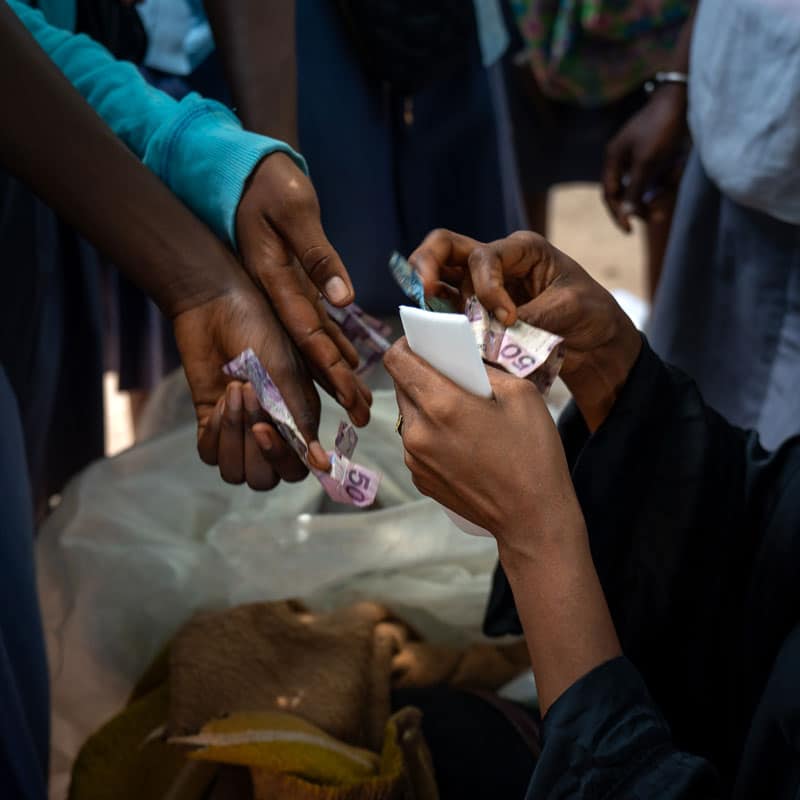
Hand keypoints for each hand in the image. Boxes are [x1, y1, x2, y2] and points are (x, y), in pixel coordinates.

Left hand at [173, 278, 335, 487]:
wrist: (217, 305)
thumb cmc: (261, 331)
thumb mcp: (286, 377)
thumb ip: (301, 422)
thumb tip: (321, 465)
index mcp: (297, 421)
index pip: (295, 470)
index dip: (280, 459)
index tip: (266, 428)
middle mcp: (270, 431)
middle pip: (264, 478)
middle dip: (253, 447)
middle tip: (251, 396)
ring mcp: (239, 429)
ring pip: (234, 471)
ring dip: (232, 435)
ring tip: (235, 390)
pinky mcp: (211, 421)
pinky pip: (209, 454)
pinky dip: (214, 430)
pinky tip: (220, 396)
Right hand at [236, 153, 370, 426]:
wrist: (243, 174)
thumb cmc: (268, 184)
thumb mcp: (294, 210)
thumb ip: (317, 255)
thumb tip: (344, 298)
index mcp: (273, 281)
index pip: (307, 332)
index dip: (329, 366)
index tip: (349, 396)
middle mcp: (276, 296)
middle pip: (310, 348)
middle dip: (336, 382)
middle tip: (360, 414)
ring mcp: (282, 294)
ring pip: (313, 341)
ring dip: (335, 370)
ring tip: (358, 400)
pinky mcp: (289, 286)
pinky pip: (313, 322)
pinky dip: (332, 343)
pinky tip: (350, 361)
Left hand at [384, 339, 585, 553]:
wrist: (532, 519)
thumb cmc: (533, 455)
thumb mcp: (521, 394)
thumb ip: (485, 369)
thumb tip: (464, 360)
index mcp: (440, 405)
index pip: (396, 360)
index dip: (407, 345)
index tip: (424, 344)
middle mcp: (417, 432)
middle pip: (401, 386)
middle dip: (422, 375)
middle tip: (452, 377)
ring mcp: (414, 459)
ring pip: (408, 415)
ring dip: (426, 406)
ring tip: (460, 412)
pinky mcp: (419, 478)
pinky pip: (416, 442)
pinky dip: (431, 433)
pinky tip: (462, 441)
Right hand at [411, 229, 641, 429]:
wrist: (595, 340)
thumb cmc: (589, 313)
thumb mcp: (568, 309)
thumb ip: (530, 318)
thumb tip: (493, 336)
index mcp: (522, 250)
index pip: (484, 257)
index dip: (487, 289)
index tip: (508, 319)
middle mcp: (496, 262)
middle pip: (445, 247)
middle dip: (426, 264)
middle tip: (423, 290)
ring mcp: (480, 286)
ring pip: (438, 276)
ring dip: (427, 295)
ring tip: (427, 320)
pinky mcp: (475, 313)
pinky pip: (446, 310)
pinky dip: (437, 320)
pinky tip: (436, 335)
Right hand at [602, 84, 687, 231]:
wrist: (685, 97)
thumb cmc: (661, 128)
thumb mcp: (646, 163)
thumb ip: (634, 191)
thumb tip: (624, 216)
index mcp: (614, 159)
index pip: (610, 194)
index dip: (618, 213)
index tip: (629, 230)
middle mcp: (624, 159)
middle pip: (629, 193)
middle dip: (645, 204)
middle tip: (660, 217)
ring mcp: (642, 156)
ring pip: (648, 186)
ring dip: (661, 190)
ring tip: (674, 182)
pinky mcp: (659, 154)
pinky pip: (661, 175)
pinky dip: (670, 176)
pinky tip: (679, 164)